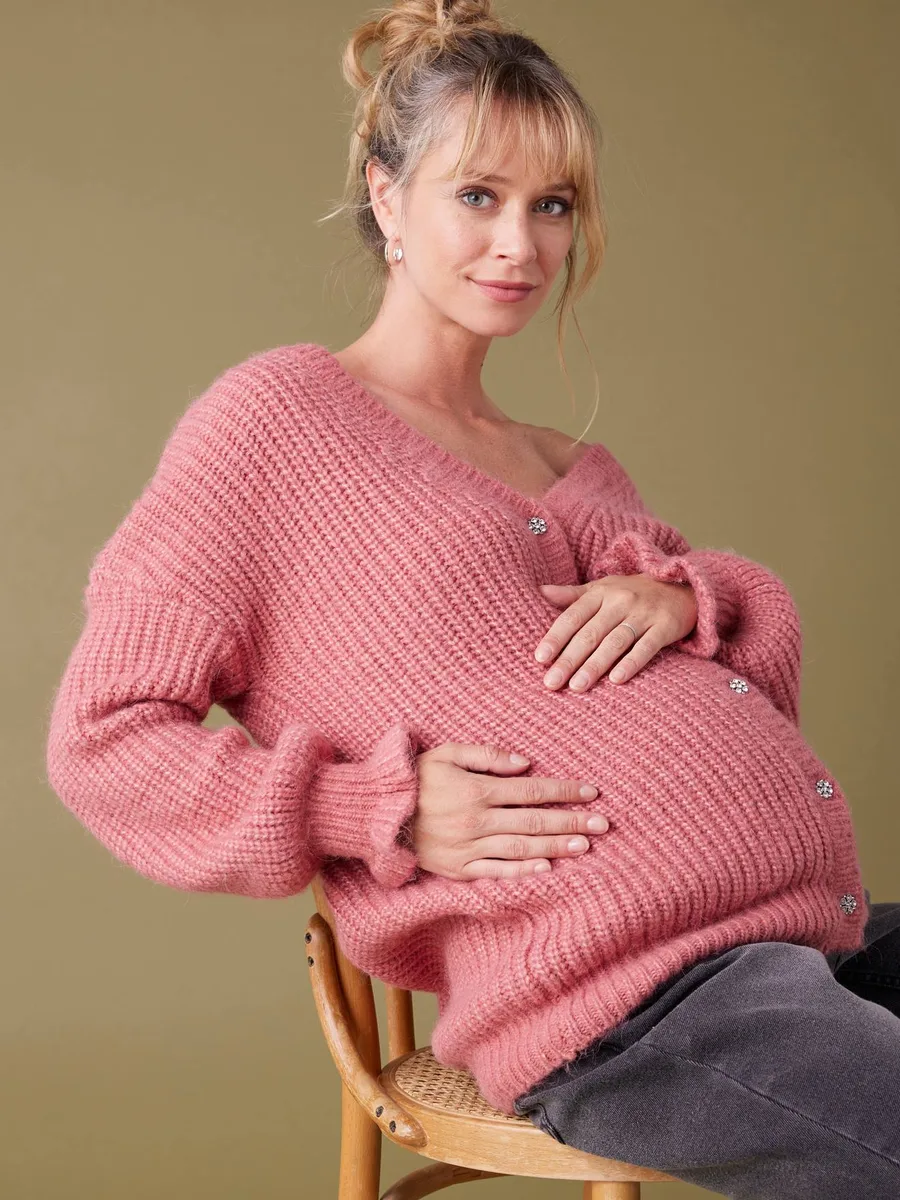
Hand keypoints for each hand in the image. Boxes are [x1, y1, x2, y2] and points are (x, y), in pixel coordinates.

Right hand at [411, 742, 609, 879]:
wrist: (375, 815)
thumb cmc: (414, 778)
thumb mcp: (446, 752)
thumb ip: (487, 755)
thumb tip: (525, 763)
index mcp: (476, 789)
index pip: (532, 790)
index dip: (564, 790)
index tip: (591, 792)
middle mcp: (476, 820)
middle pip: (534, 821)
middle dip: (571, 821)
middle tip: (603, 823)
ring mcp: (468, 847)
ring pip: (522, 848)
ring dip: (556, 847)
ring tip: (585, 844)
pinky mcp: (459, 869)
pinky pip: (496, 871)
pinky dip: (523, 871)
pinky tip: (547, 868)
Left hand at [534, 574, 697, 690]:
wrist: (682, 587)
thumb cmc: (633, 592)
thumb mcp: (603, 588)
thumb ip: (572, 595)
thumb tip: (539, 592)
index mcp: (601, 593)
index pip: (573, 616)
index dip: (555, 637)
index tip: (540, 659)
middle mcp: (621, 601)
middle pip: (590, 633)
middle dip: (569, 659)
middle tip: (552, 683)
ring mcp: (644, 614)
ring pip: (615, 642)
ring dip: (595, 665)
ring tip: (577, 686)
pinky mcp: (665, 627)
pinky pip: (646, 647)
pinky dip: (631, 663)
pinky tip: (616, 680)